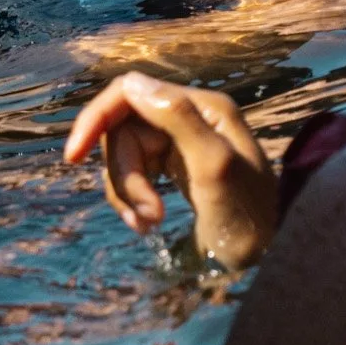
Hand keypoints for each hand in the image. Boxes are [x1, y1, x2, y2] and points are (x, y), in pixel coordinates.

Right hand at [63, 73, 275, 272]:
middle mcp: (189, 117)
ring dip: (127, 192)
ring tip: (148, 225)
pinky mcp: (176, 168)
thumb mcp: (216, 168)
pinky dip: (133, 199)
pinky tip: (147, 224)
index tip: (73, 156)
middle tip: (146, 216)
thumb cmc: (249, 218)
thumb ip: (178, 120)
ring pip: (125, 154)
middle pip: (123, 130)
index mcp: (201, 107)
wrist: (273, 260)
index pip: (130, 92)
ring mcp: (182, 143)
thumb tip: (132, 84)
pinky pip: (135, 173)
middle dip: (124, 175)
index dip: (96, 118)